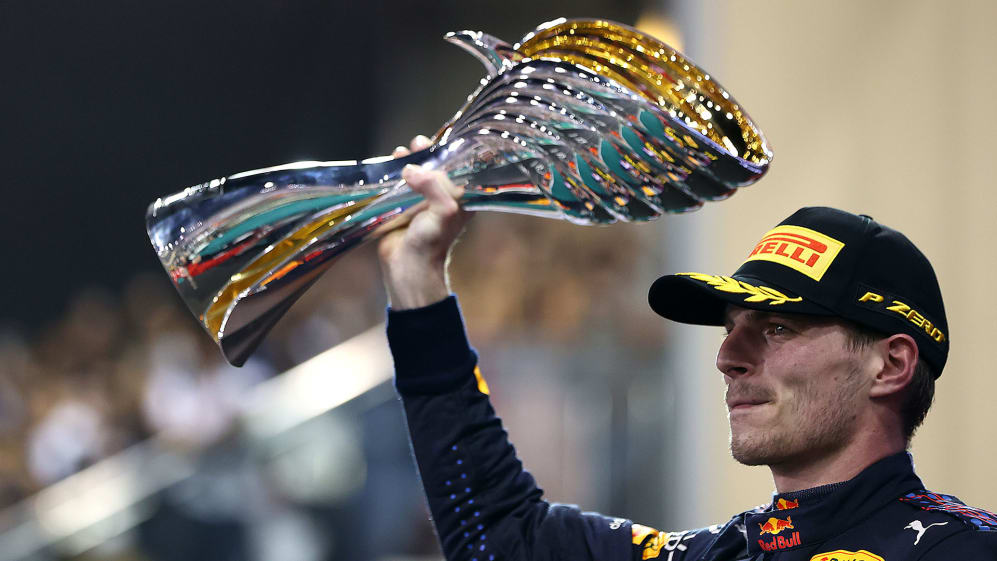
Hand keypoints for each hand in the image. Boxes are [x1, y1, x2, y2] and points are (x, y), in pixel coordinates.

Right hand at [377, 135, 469, 309]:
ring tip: (401, 151)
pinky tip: (392, 161)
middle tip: (417, 143)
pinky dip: (396, 171)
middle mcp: (443, 197)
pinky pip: (401, 182)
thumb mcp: (444, 211)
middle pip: (436, 167)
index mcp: (459, 199)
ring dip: (409, 159)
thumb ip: (433, 186)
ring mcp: (422, 201)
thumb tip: (410, 170)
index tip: (440, 141)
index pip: (459, 169)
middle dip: (427, 153)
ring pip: (417, 172)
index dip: (451, 153)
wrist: (408, 265)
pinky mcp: (403, 205)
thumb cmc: (432, 241)